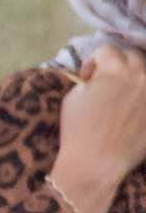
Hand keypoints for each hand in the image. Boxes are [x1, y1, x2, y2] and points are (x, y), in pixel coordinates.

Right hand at [60, 48, 145, 212]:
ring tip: (124, 95)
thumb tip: (98, 76)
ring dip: (135, 77)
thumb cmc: (78, 131)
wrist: (96, 163)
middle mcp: (140, 75)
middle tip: (108, 83)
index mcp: (114, 70)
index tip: (87, 78)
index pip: (106, 50)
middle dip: (118, 65)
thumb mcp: (73, 98)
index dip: (92, 62)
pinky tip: (132, 109)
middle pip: (132, 56)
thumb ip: (90, 79)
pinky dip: (142, 96)